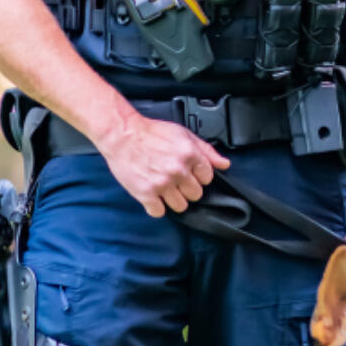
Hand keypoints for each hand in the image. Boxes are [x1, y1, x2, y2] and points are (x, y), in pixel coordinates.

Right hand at [98, 114, 228, 216]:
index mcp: (189, 155)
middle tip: (175, 180)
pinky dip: (156, 207)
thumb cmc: (150, 133)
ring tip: (164, 189)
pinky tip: (153, 196)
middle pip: (196, 194)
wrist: (122, 134)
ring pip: (181, 206)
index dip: (199, 176)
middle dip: (187, 188)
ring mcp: (162, 184)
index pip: (207, 178)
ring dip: (173, 199)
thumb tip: (224, 164)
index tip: (189, 174)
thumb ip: (206, 150)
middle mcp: (177, 170)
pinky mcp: (145, 193)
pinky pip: (159, 212)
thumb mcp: (183, 134)